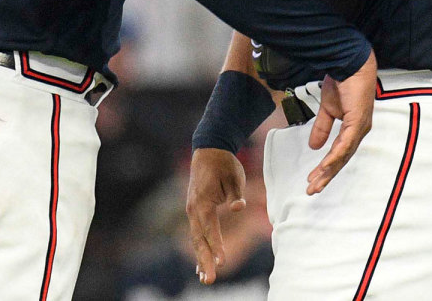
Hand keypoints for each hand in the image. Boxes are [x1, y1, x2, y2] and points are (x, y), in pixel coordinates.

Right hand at [186, 148, 246, 285]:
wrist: (209, 151)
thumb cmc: (224, 165)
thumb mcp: (234, 176)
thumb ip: (236, 194)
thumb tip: (239, 207)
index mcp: (203, 202)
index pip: (210, 228)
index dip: (216, 245)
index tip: (222, 262)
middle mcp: (194, 209)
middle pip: (199, 239)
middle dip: (205, 260)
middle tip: (209, 280)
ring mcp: (192, 211)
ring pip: (196, 239)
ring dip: (201, 259)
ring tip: (204, 278)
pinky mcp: (195, 212)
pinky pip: (196, 234)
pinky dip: (199, 249)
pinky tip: (201, 265)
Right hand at [306, 50, 376, 194]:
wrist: (349, 64)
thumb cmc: (342, 83)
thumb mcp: (327, 109)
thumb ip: (322, 127)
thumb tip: (313, 147)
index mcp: (352, 130)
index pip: (338, 153)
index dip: (326, 167)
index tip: (312, 179)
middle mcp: (358, 132)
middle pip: (341, 159)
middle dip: (326, 176)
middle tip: (312, 190)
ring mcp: (360, 128)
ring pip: (343, 156)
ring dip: (328, 170)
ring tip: (315, 183)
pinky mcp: (358, 122)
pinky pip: (346, 144)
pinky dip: (335, 156)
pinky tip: (326, 165)